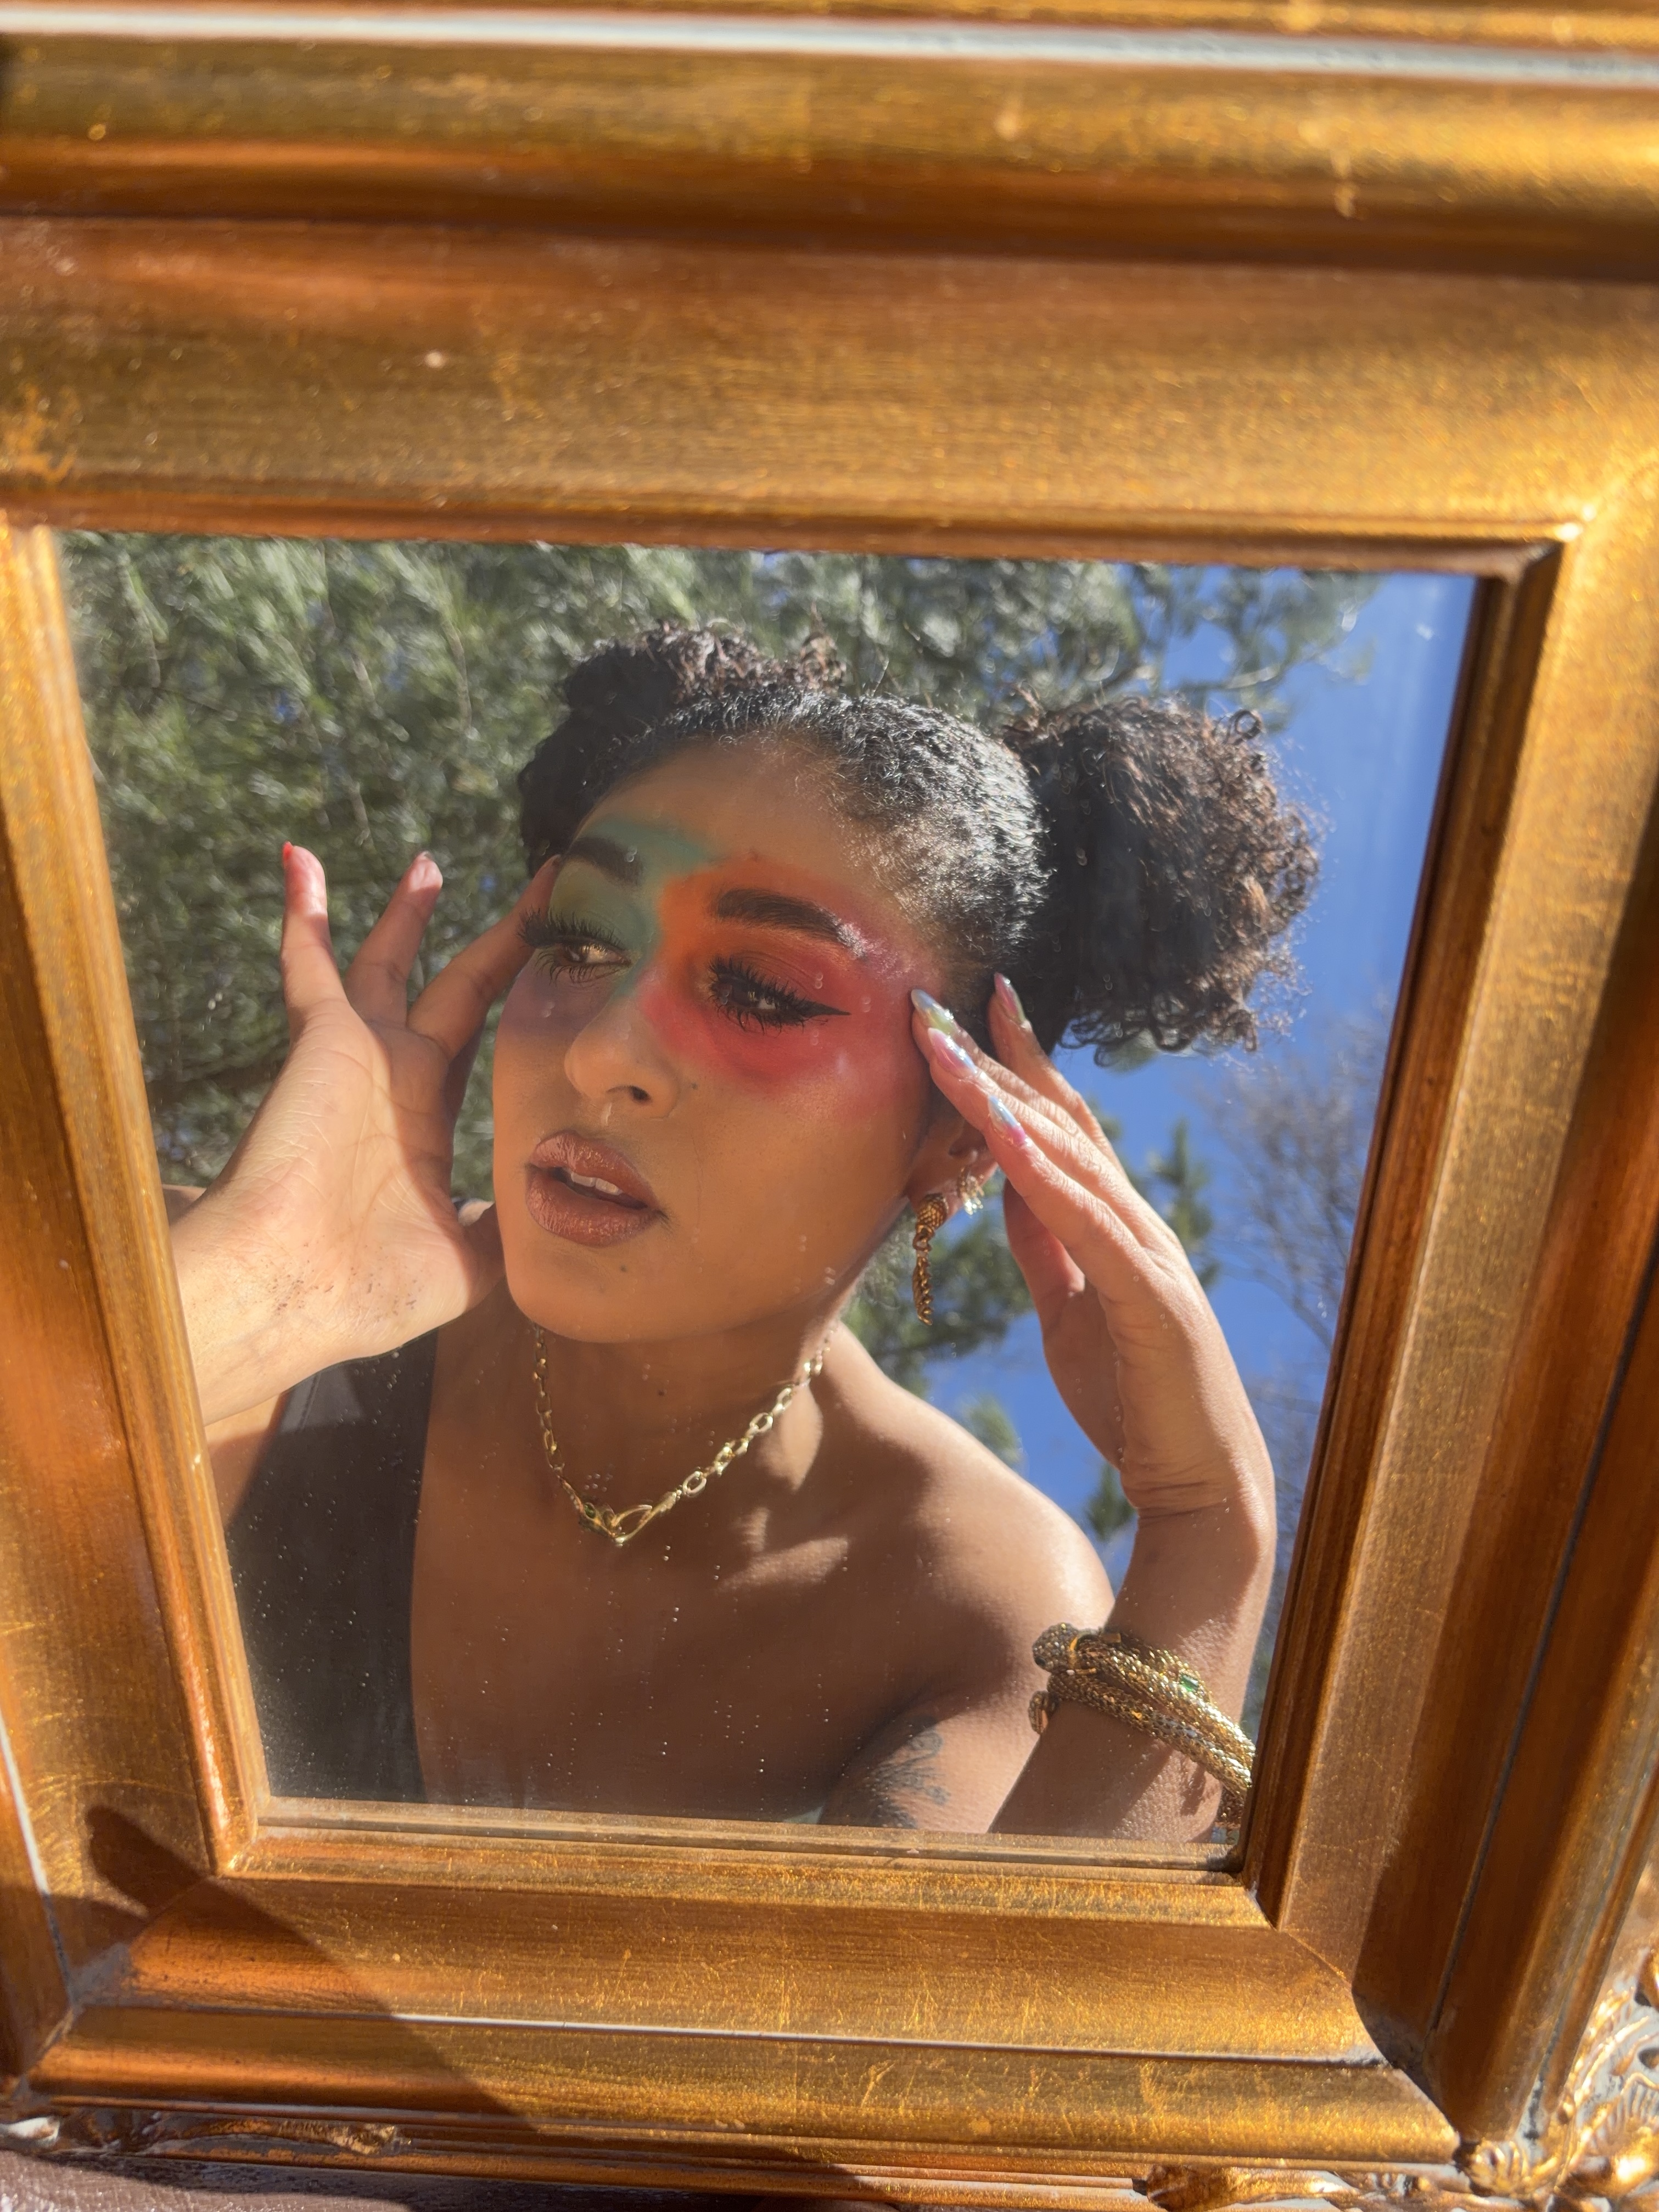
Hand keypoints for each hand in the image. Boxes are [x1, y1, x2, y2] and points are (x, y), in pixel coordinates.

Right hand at [174, 845, 553, 1422]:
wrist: (290, 1291)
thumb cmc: (368, 1291)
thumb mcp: (471, 1261)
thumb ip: (508, 1225)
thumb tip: (555, 1208)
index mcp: (425, 1127)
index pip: (481, 1051)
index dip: (520, 1010)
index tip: (562, 966)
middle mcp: (396, 1083)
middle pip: (458, 992)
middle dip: (498, 942)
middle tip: (541, 888)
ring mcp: (360, 1057)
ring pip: (389, 965)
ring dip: (407, 915)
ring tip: (430, 863)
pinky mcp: (324, 1040)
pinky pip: (310, 965)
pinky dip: (302, 913)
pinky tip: (299, 860)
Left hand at [911, 980, 1272, 1530]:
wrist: (1201, 1489)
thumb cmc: (1135, 1402)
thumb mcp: (1068, 1309)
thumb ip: (1043, 1245)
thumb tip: (1002, 1184)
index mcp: (1117, 1225)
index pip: (1064, 1124)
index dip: (1020, 1062)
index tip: (977, 1004)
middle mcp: (1138, 1223)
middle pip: (1061, 1121)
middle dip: (998, 1058)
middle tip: (938, 1001)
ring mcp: (1150, 1255)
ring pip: (1069, 1157)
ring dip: (1005, 1098)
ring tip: (950, 1049)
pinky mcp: (1151, 1299)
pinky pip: (1087, 1224)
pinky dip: (1042, 1174)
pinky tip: (1000, 1133)